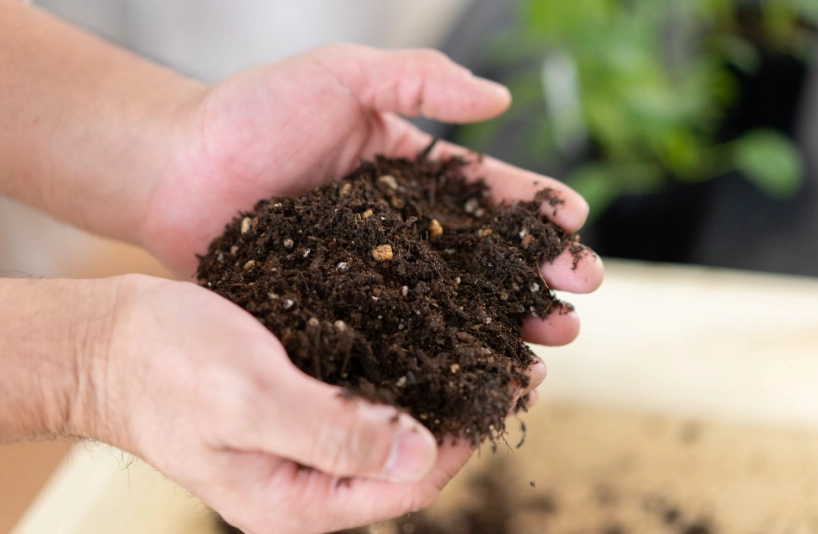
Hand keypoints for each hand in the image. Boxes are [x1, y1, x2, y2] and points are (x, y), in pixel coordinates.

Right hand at [98, 275, 479, 532]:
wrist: (108, 340)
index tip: (505, 386)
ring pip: (395, 422)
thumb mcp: (249, 398)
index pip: (406, 485)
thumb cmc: (164, 368)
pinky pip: (368, 393)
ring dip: (440, 386)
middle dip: (463, 412)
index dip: (461, 441)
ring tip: (486, 343)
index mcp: (298, 498)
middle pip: (409, 457)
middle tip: (513, 362)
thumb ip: (332, 431)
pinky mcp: (302, 403)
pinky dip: (403, 367)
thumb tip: (419, 453)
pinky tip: (428, 332)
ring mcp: (306, 442)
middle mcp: (310, 478)